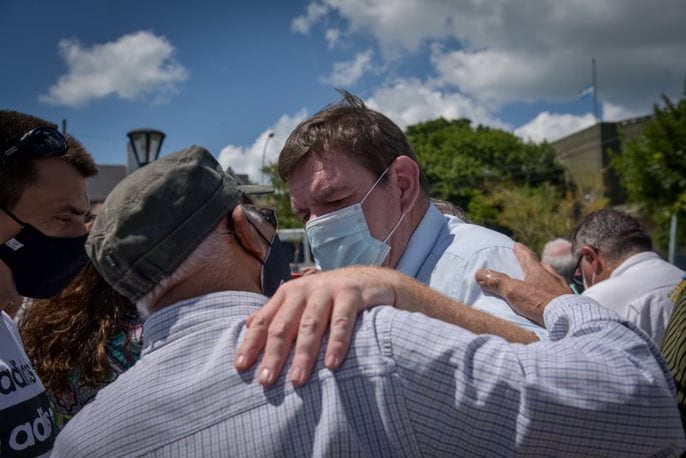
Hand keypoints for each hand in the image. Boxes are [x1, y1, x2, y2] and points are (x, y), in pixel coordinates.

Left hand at [235, 266, 398, 386]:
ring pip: (310, 325)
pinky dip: (336, 343)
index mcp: (288, 294)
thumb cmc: (332, 296)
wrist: (372, 279)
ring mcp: (328, 290)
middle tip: (266, 381)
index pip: (265, 321)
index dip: (252, 343)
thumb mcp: (303, 301)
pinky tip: (332, 363)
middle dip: (274, 354)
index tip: (241, 367)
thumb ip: (279, 313)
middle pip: (284, 325)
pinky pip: (342, 321)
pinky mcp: (351, 293)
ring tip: (297, 380)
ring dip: (303, 354)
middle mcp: (304, 290)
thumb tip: (249, 325)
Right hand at [475, 243, 571, 326]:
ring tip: (540, 283)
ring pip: (553, 279)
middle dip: (535, 265)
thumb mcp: (514, 291)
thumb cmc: (539, 302)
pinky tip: (551, 300)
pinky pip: (559, 293)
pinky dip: (553, 294)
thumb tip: (479, 273)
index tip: (516, 245)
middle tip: (529, 265)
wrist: (568, 319)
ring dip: (545, 279)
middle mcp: (552, 277)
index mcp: (538, 271)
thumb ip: (497, 282)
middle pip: (543, 266)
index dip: (521, 250)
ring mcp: (563, 289)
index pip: (528, 256)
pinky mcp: (569, 302)